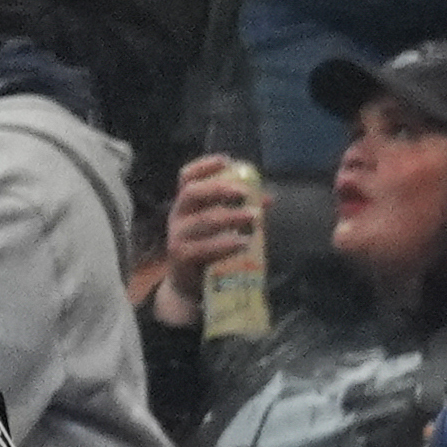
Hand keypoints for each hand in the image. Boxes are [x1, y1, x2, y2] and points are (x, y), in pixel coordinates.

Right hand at [153, 155, 262, 324]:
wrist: (188, 286)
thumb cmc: (207, 250)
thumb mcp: (220, 227)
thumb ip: (239, 210)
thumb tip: (268, 199)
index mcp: (186, 204)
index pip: (187, 177)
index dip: (204, 166)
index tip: (226, 160)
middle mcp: (178, 216)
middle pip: (192, 192)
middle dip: (219, 189)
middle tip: (245, 193)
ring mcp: (178, 236)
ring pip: (204, 220)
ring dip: (231, 217)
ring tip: (254, 218)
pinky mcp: (183, 258)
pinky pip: (205, 248)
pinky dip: (226, 244)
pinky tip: (243, 243)